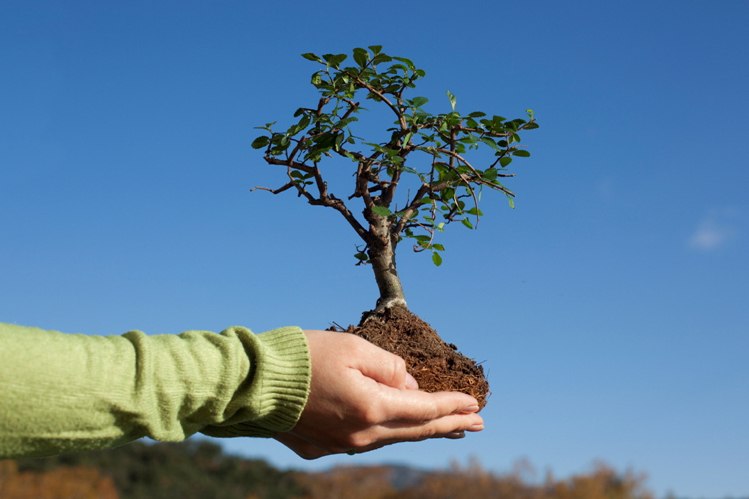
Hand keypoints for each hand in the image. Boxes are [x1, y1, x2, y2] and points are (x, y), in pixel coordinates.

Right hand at [274, 330, 483, 458]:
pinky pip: (364, 440)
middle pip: (415, 431)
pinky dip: (387, 432)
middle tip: (478, 424)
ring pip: (391, 438)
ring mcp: (340, 445)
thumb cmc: (302, 356)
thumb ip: (389, 367)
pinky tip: (396, 428)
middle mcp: (360, 435)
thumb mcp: (354, 347)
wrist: (251, 382)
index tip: (476, 403)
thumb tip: (410, 387)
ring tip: (447, 427)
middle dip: (449, 425)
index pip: (424, 410)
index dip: (453, 405)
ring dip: (421, 431)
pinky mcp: (320, 447)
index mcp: (371, 408)